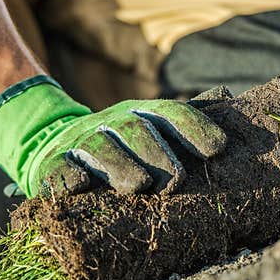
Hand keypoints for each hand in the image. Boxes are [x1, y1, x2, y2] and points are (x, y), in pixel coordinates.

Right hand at [0, 76, 226, 196]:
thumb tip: (228, 93)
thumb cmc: (121, 144)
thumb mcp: (151, 125)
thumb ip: (187, 116)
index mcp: (140, 113)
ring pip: (100, 148)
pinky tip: (80, 186)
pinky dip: (68, 177)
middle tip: (177, 181)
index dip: (195, 128)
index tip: (218, 149)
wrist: (53, 144)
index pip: (170, 113)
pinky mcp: (52, 165)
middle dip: (158, 154)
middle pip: (136, 130)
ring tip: (139, 186)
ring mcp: (80, 142)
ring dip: (120, 165)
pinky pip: (58, 168)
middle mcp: (112, 123)